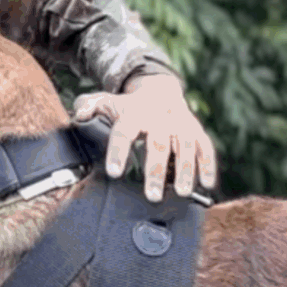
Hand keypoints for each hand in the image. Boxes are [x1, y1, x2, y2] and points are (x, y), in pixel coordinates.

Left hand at [71, 72, 215, 202]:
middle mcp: (160, 119)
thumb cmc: (129, 107)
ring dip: (186, 170)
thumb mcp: (107, 102)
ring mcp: (181, 125)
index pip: (124, 132)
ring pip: (186, 146)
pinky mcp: (197, 131)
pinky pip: (205, 148)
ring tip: (183, 192)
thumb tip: (79, 115)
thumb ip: (90, 107)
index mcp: (135, 114)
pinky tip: (207, 185)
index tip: (114, 172)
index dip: (119, 151)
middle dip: (156, 170)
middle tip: (152, 195)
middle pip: (159, 144)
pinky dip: (208, 166)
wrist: (159, 91)